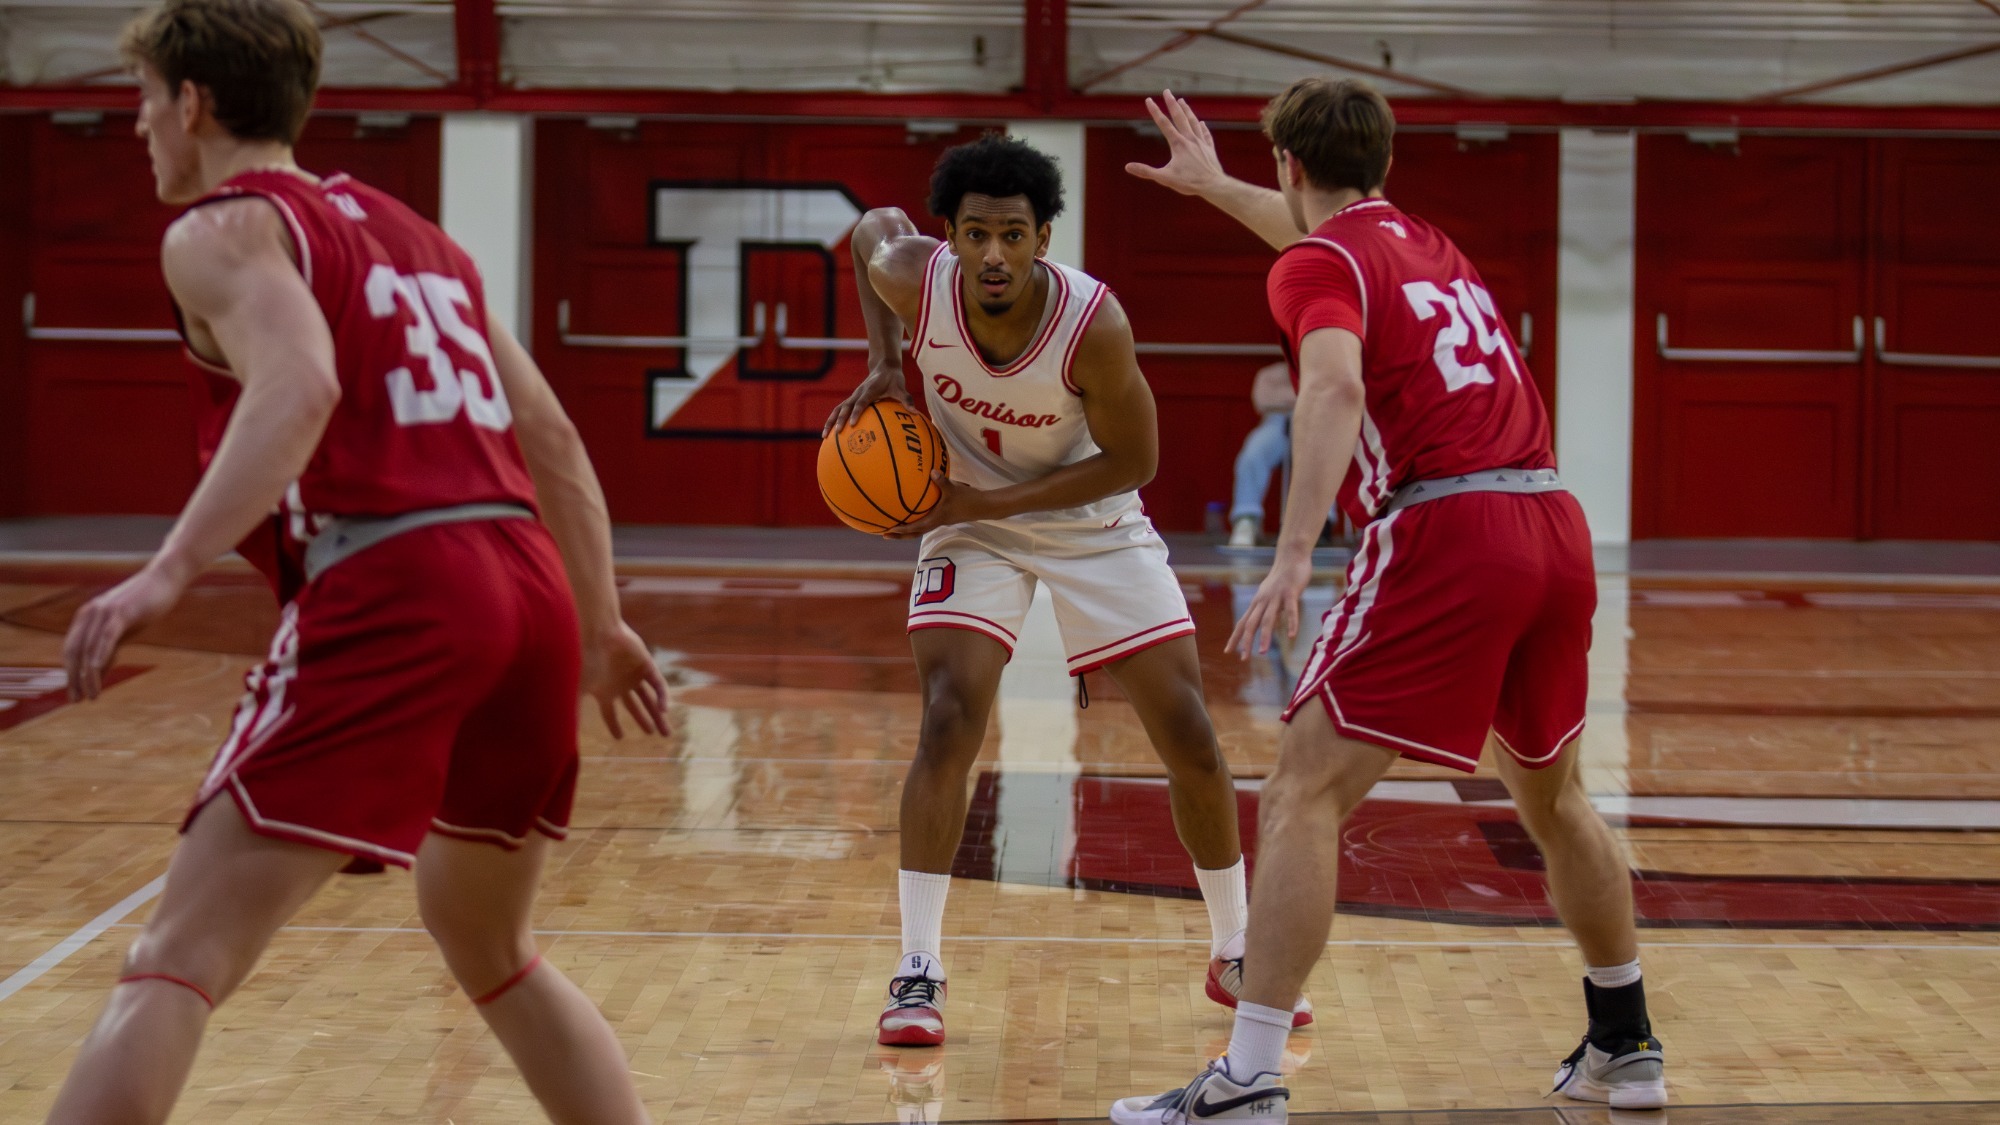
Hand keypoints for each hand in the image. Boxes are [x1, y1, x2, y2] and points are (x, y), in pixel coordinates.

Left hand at [62, 563, 187, 700]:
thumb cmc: (146, 604)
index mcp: (87, 618)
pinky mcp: (120, 612)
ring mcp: (103, 612)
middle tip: (76, 700)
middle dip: (73, 679)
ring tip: (91, 695)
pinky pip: (106, 637)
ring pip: (88, 648)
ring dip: (87, 675)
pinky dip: (100, 655)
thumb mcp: (124, 630)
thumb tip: (98, 672)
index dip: (70, 674)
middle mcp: (89, 614)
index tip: (74, 694)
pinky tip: (97, 670)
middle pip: (74, 652)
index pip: (71, 650)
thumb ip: (109, 648)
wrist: (165, 580)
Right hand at [582, 621, 670, 738]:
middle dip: (644, 720)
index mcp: (604, 690)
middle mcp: (620, 683)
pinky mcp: (647, 664)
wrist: (596, 632)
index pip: (609, 712)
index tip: (620, 737)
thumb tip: (565, 735)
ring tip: (665, 732)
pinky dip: (662, 697)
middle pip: (635, 706)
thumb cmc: (584, 660)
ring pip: (649, 698)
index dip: (614, 725)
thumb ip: (575, 712)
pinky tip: (664, 710)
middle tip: (653, 735)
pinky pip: (658, 684)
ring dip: (657, 713)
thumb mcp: (578, 691)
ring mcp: (634, 674)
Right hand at [823, 362, 912, 436]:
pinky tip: (830, 434)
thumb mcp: (901, 388)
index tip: (853, 424)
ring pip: (838, 409)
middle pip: (845, 407)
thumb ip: (907, 399)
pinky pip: (839, 411)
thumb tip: (916, 413)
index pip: (861, 402)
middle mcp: (858, 394)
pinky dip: (832, 421)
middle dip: (840, 420)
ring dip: (830, 422)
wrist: (883, 368)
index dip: (857, 413)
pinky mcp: (851, 400)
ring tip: (824, 437)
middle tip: (837, 433)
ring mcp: (853, 397)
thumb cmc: (893, 379)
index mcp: (869, 391)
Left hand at [884, 469, 987, 538]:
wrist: (983, 506)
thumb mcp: (954, 489)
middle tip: (884, 534)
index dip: (902, 530)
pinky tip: (912, 509)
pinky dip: (916, 518)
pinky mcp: (943, 515)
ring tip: (894, 524)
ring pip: (919, 527)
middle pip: (914, 532)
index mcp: (936, 519)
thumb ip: (941, 481)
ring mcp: (939, 520)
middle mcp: (936, 522)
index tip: (888, 531)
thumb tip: (931, 471)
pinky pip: (926, 519)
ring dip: (907, 528)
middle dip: (899, 534)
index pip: (915, 528)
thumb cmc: (968, 500)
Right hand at [1125, 90, 1227, 197]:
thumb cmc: (1189, 183)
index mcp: (1178, 144)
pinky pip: (1205, 134)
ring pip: (1193, 122)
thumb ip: (1146, 171)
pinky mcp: (1209, 149)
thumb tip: (1127, 167)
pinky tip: (1201, 123)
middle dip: (1172, 103)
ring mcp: (1201, 143)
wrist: (1213, 185)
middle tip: (1167, 91)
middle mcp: (1190, 139)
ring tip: (1182, 101)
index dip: (1155, 111)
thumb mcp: (1164, 178)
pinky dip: (1202, 127)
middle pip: (1180, 117)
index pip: (1164, 124)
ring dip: (1187, 110)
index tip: (1149, 99)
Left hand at [1227, 548, 1313, 659]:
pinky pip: (1291, 610)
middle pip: (1251, 624)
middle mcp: (1263, 601)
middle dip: (1245, 642)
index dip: (1235, 638)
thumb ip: (1268, 610)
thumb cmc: (1282, 577)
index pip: (1242, 623)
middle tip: (1243, 659)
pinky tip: (1292, 635)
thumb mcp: (1271, 596)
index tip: (1228, 652)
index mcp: (1257, 603)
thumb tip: (1267, 626)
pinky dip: (1291, 623)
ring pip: (1268, 620)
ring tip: (1262, 653)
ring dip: (1265, 637)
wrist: (1291, 556)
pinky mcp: (1291, 593)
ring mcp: (1276, 597)